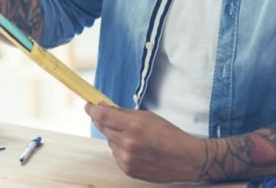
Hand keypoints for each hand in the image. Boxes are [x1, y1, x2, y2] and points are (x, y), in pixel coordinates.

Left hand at [85, 103, 204, 182]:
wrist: (187, 159)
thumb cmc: (170, 135)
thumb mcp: (148, 116)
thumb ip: (124, 113)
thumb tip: (103, 107)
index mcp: (134, 126)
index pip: (102, 116)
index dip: (92, 109)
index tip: (89, 105)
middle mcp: (128, 144)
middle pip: (103, 128)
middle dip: (103, 120)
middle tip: (107, 115)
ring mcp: (127, 159)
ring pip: (110, 142)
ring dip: (115, 137)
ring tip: (135, 137)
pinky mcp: (129, 170)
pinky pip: (116, 155)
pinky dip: (121, 150)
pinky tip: (137, 149)